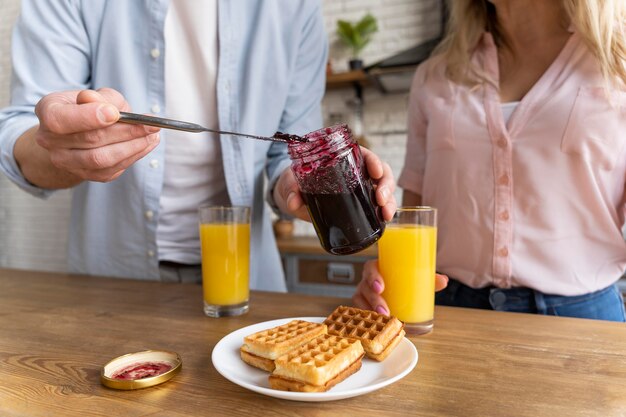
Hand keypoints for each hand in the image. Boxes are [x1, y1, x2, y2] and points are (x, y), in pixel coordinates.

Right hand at [34, 88, 159, 182]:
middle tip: (151, 124)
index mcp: (48, 112)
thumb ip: (101, 98)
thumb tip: (103, 104)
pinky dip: (133, 157)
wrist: (80, 132)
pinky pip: (111, 170)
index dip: (88, 117)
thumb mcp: (95, 95)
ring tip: (153, 135)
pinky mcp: (86, 175)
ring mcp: (66, 161)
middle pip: (89, 140)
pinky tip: (146, 144)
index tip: (115, 113)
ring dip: (133, 147)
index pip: (60, 120)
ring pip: (101, 159)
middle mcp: (50, 140)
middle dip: (125, 131)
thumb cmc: (89, 108)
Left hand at [272, 146, 396, 221]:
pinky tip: (385, 219)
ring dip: (389, 201)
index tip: (375, 172)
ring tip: (386, 214)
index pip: (364, 155)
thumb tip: (294, 202)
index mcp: (341, 159)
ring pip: (383, 189)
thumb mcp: (290, 182)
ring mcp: (358, 188)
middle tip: (380, 199)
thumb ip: (291, 188)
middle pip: (380, 172)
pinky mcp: (358, 204)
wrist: (291, 196)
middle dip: (386, 185)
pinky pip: (377, 205)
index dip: (374, 161)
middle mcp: (355, 172)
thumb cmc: (293, 182)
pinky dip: (384, 211)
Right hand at [352, 260, 448, 314]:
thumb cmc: (403, 282)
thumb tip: (444, 280)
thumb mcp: (414, 278)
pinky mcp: (363, 308)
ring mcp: (364, 296)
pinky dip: (365, 321)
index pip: (370, 268)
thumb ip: (429, 278)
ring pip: (360, 302)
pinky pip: (359, 314)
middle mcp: (368, 282)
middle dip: (374, 300)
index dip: (373, 277)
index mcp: (378, 269)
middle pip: (365, 288)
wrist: (397, 292)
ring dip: (370, 313)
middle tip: (385, 311)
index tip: (381, 287)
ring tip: (382, 322)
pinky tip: (373, 329)